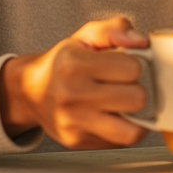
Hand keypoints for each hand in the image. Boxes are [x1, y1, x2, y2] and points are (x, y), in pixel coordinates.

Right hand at [0, 17, 149, 148]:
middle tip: (122, 86)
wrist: (31, 91)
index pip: (132, 68)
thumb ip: (115, 29)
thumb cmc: (63, 63)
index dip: (133, 65)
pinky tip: (110, 117)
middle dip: (135, 90)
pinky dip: (121, 130)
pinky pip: (119, 144)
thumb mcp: (85, 36)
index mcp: (75, 64)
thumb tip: (141, 41)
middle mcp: (72, 95)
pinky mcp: (77, 142)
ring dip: (134, 117)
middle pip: (136, 99)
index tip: (121, 65)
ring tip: (123, 106)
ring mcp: (74, 123)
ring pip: (132, 132)